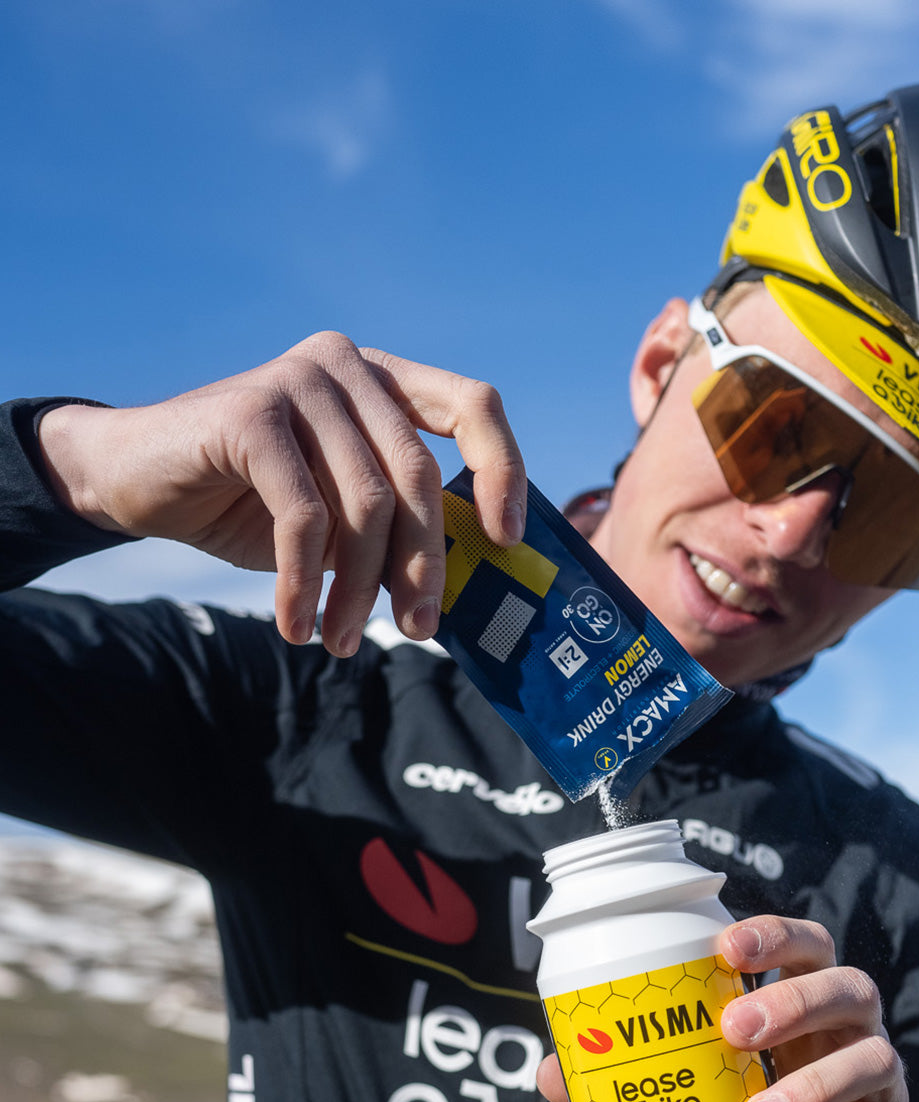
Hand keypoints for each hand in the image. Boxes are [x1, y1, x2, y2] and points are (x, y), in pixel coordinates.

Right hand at [37, 331, 525, 654]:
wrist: (136, 479)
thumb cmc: (252, 502)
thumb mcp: (341, 514)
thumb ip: (397, 527)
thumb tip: (463, 587)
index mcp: (383, 381)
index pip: (473, 405)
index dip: (502, 471)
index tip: (506, 540)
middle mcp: (348, 367)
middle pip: (420, 475)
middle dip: (423, 566)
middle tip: (418, 630)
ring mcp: (300, 380)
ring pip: (366, 503)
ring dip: (359, 589)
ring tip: (344, 641)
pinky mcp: (251, 413)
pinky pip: (305, 516)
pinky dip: (304, 582)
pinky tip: (297, 624)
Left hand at [534, 914, 918, 1101]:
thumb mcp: (702, 1079)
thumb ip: (636, 1071)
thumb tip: (554, 1072)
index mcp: (806, 996)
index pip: (808, 943)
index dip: (775, 934)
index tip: (724, 949)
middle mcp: (852, 1028)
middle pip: (849, 988)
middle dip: (793, 1002)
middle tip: (733, 1032)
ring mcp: (884, 1085)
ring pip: (874, 1061)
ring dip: (815, 1086)